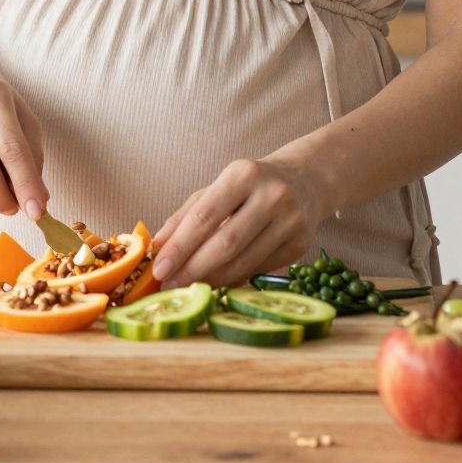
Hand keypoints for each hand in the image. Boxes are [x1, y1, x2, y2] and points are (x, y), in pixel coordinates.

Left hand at [151, 157, 326, 289]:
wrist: (304, 181)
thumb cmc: (249, 186)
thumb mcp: (216, 189)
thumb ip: (185, 216)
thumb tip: (157, 248)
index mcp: (243, 175)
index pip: (204, 216)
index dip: (180, 247)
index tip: (158, 269)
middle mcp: (272, 195)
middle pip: (225, 244)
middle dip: (192, 269)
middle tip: (169, 286)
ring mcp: (292, 221)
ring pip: (243, 263)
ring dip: (211, 280)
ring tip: (189, 287)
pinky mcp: (302, 244)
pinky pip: (259, 270)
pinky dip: (234, 279)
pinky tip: (218, 281)